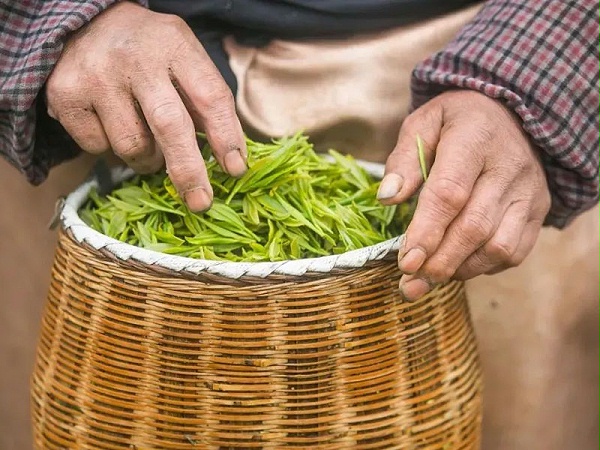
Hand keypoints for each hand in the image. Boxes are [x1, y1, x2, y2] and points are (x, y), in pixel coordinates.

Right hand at [46, 1, 245, 210]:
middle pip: (169, 125)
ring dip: (148, 159)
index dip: (226, 137)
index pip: (210, 96)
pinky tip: (112, 123)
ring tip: (149, 143)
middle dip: (188, 170)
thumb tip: (230, 157)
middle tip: (200, 202)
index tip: (236, 168)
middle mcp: (135, 59)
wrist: (83, 20)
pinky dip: (110, 148)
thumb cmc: (148, 51)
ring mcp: (97, 76)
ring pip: (132, 146)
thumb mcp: (183, 57)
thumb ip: (203, 100)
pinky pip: (97, 146)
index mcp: (175, 46)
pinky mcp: (65, 95)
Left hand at [378, 90, 550, 300]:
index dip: (427, 232)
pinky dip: (484, 267)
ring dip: (460, 270)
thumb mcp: (424, 124)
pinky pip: (514, 252)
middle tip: (411, 286)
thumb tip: (387, 198)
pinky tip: (458, 266)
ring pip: (497, 246)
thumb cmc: (457, 122)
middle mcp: (509, 167)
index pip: (450, 193)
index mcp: (475, 138)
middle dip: (439, 263)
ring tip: (428, 279)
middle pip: (473, 227)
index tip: (405, 262)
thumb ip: (404, 160)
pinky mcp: (537, 211)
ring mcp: (528, 192)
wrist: (512, 115)